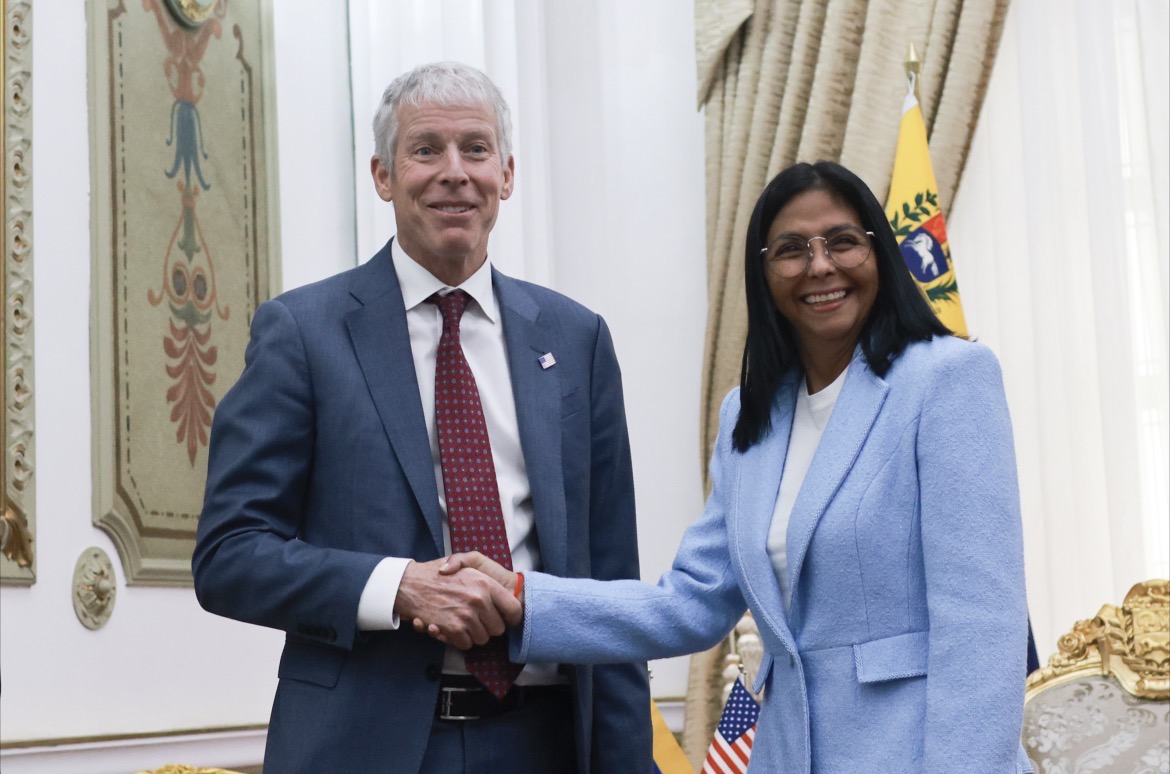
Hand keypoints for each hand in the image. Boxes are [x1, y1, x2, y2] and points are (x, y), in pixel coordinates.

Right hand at [394, 557, 519, 650]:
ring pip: (482, 638)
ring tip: (462, 621)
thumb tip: (502, 591)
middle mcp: (479, 600)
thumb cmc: (439, 573)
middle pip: (498, 628)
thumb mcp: (465, 561)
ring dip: (473, 634)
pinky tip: (452, 628)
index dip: (511, 617)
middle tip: (477, 619)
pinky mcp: (453, 629)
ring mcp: (466, 616)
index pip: (514, 609)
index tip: (505, 618)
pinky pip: (466, 644)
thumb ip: (486, 576)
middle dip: (489, 627)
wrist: (410, 583)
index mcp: (486, 584)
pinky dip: (460, 640)